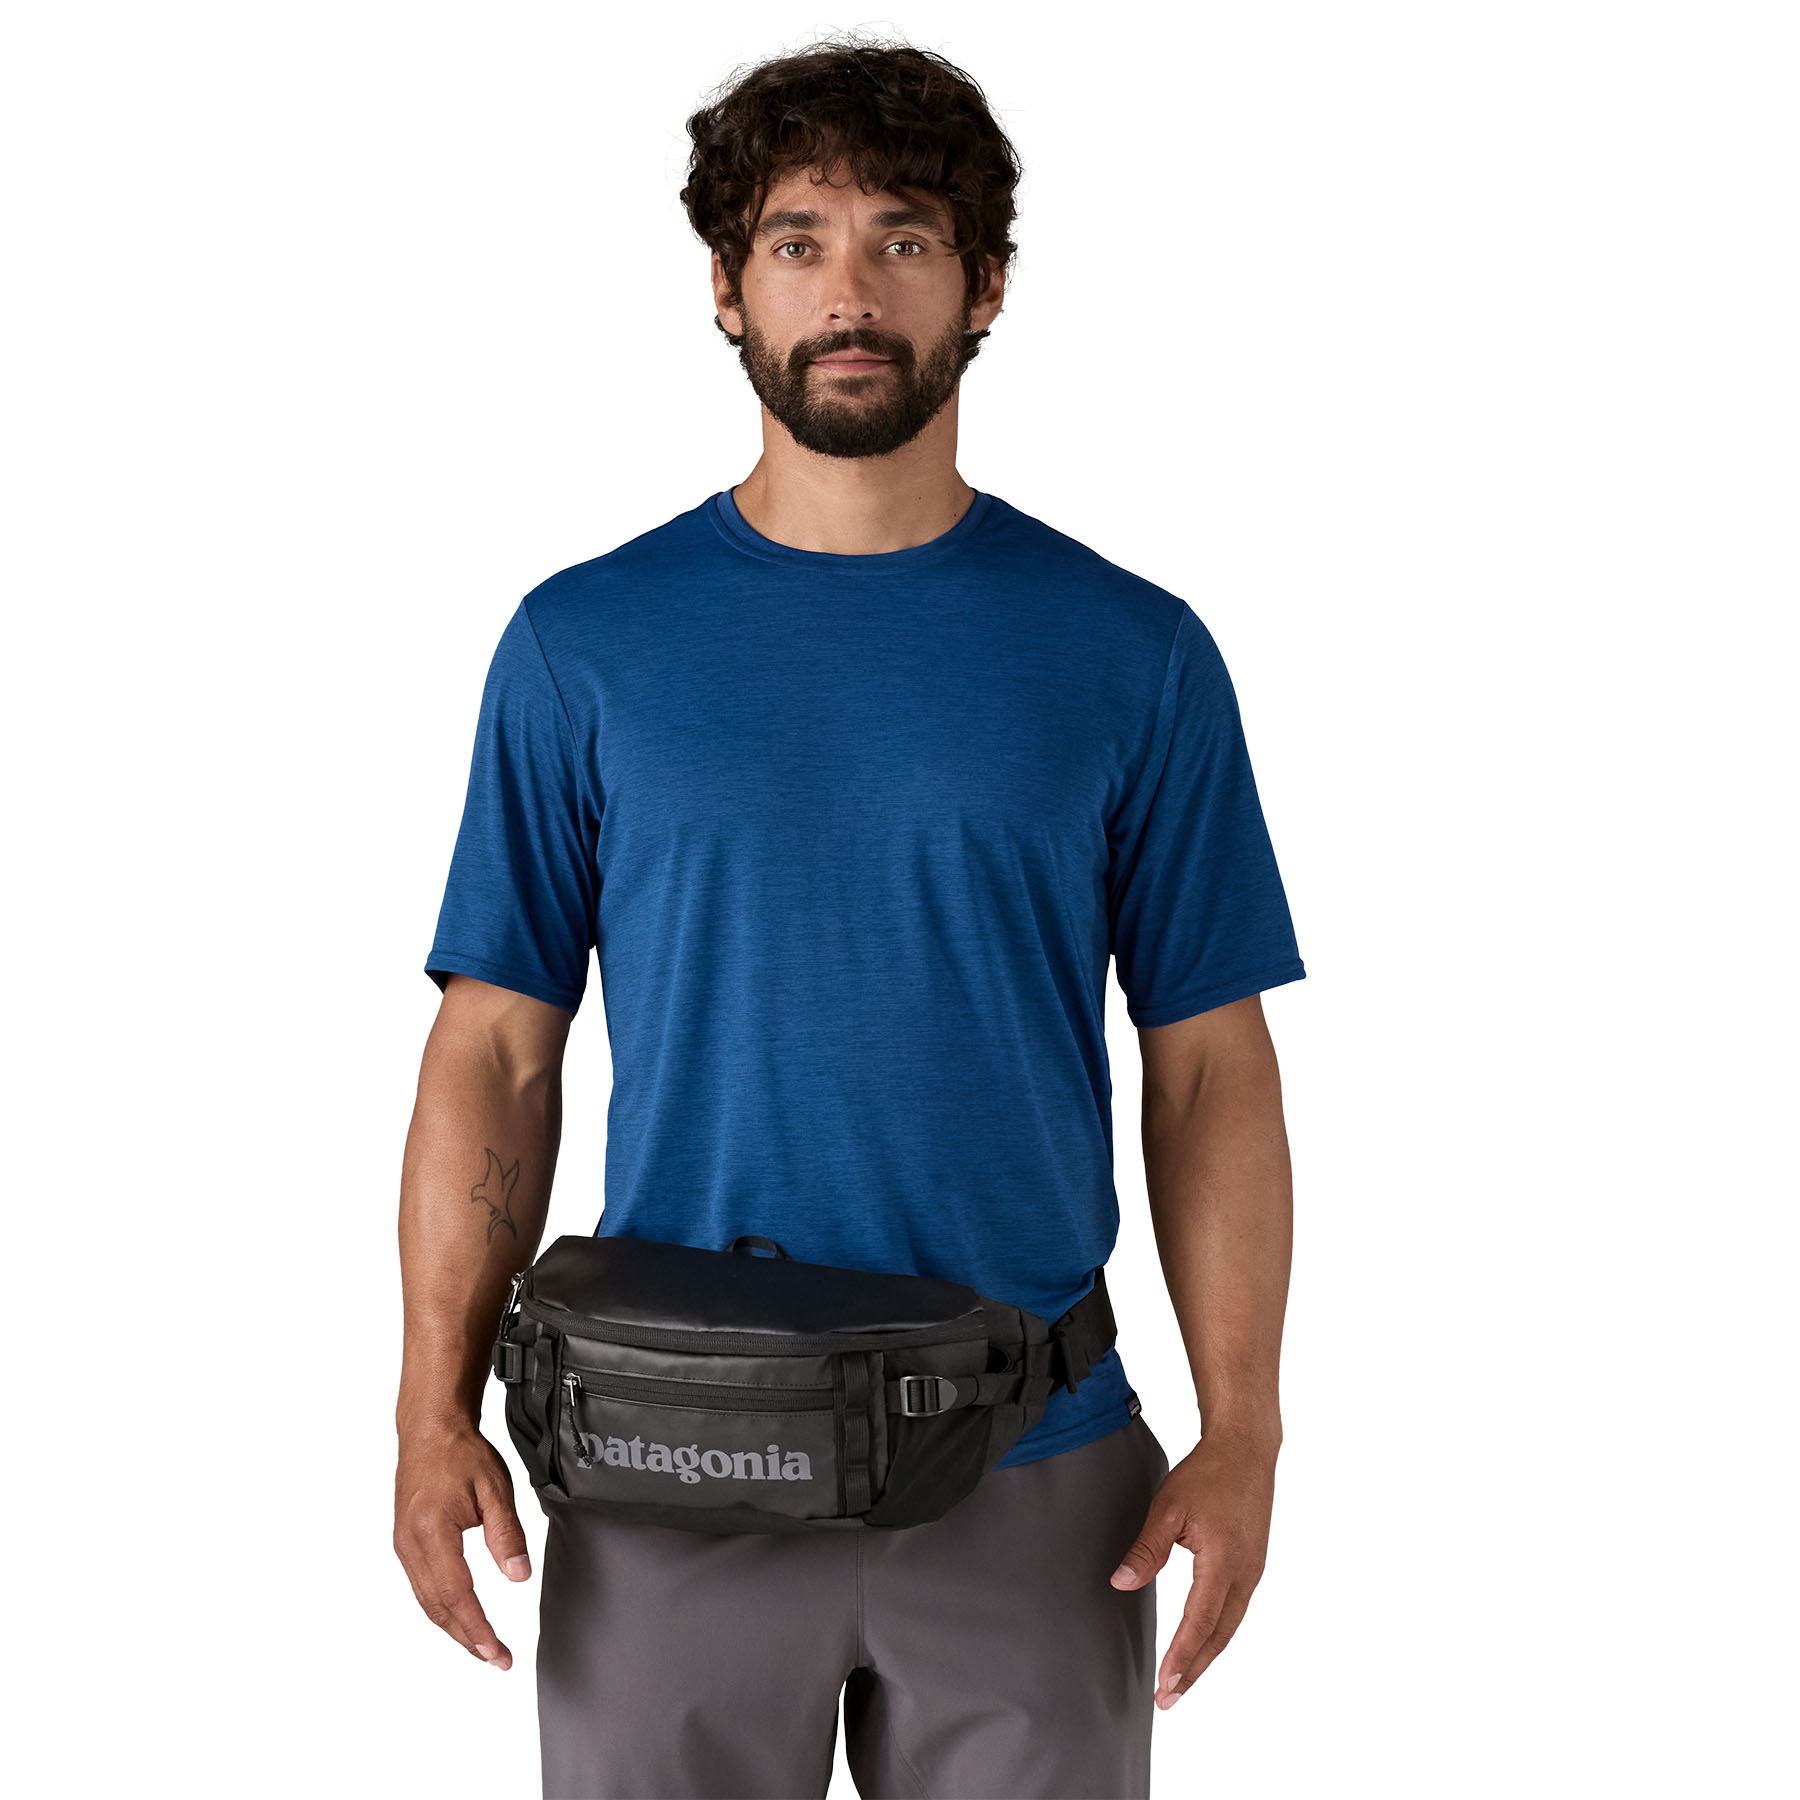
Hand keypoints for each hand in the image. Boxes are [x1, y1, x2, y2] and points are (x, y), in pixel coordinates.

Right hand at [394, 1420, 532, 1669]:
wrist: (429, 1429)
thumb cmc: (461, 1453)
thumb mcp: (495, 1488)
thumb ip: (506, 1534)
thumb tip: (518, 1576)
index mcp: (432, 1532)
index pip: (457, 1596)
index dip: (478, 1629)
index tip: (498, 1653)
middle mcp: (410, 1545)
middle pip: (438, 1608)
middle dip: (467, 1639)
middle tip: (496, 1659)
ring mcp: (403, 1546)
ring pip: (427, 1602)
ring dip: (454, 1628)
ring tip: (482, 1646)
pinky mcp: (404, 1543)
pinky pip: (422, 1587)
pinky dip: (442, 1608)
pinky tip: (459, 1616)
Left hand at [1109, 1430, 1276, 1707]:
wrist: (1247, 1450)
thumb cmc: (1208, 1473)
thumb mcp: (1169, 1507)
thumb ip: (1146, 1549)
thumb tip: (1121, 1583)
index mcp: (1223, 1562)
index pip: (1200, 1622)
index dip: (1182, 1657)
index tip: (1165, 1686)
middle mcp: (1245, 1574)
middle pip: (1219, 1636)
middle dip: (1193, 1670)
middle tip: (1168, 1700)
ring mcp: (1253, 1571)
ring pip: (1229, 1626)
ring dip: (1206, 1656)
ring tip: (1181, 1682)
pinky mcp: (1254, 1566)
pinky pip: (1235, 1611)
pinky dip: (1217, 1634)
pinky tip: (1203, 1643)